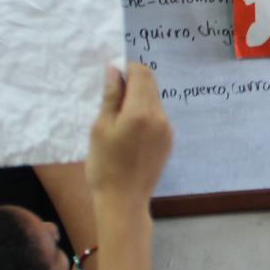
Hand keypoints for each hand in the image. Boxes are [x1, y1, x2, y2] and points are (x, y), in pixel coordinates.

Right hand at [87, 64, 172, 204]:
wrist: (124, 201)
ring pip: (154, 101)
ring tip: (117, 118)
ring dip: (138, 99)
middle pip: (151, 85)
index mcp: (142, 112)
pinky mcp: (168, 141)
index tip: (111, 76)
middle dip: (132, 82)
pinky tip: (128, 131)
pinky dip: (144, 114)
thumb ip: (111, 96)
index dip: (127, 68)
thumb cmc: (105, 165)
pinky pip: (157, 117)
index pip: (142, 73)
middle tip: (111, 96)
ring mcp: (167, 130)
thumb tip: (114, 70)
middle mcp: (160, 117)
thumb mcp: (100, 128)